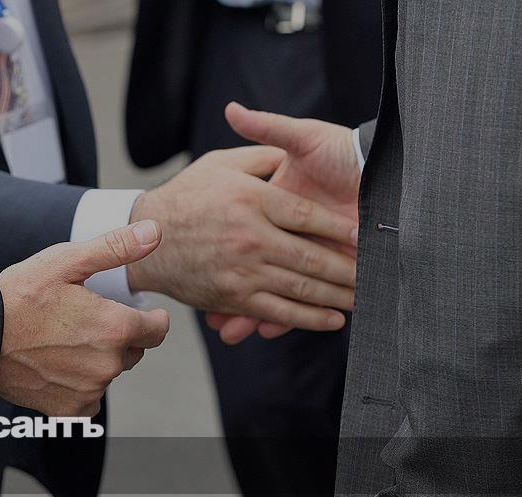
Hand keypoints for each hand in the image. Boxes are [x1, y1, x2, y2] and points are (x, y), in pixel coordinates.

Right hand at [0, 221, 170, 416]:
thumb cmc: (18, 296)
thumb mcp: (66, 261)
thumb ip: (116, 248)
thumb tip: (155, 231)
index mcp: (115, 328)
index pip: (157, 330)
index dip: (149, 318)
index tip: (137, 313)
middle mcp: (108, 365)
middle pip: (133, 351)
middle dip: (118, 337)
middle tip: (82, 321)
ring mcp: (88, 391)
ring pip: (109, 373)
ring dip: (97, 360)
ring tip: (63, 341)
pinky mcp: (68, 411)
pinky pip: (89, 400)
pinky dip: (79, 386)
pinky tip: (57, 367)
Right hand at [126, 146, 357, 331]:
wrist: (144, 238)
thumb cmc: (185, 194)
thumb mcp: (220, 163)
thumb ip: (261, 152)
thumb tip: (291, 151)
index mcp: (251, 200)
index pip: (307, 216)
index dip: (341, 227)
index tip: (366, 234)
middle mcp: (249, 237)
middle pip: (312, 257)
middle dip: (350, 269)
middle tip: (377, 274)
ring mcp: (242, 271)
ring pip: (301, 288)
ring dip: (338, 297)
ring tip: (364, 298)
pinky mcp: (232, 297)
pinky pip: (277, 312)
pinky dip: (308, 318)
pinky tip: (333, 319)